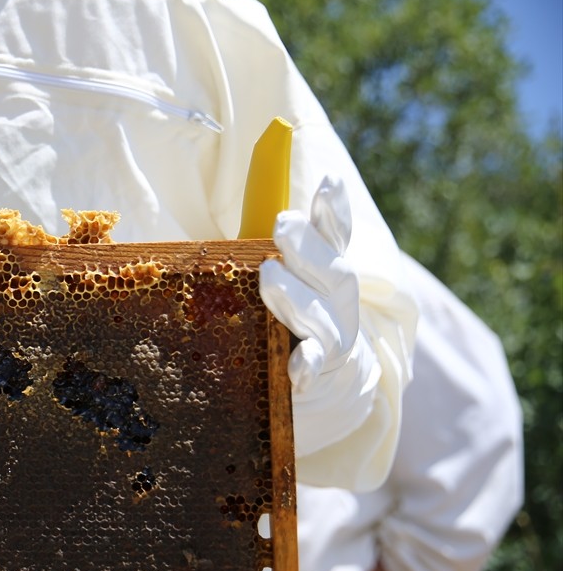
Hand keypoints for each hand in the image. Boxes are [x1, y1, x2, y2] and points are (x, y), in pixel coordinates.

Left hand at [260, 176, 379, 456]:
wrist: (317, 387)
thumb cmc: (281, 315)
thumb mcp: (273, 276)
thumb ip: (258, 242)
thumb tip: (233, 190)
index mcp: (325, 270)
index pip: (335, 236)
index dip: (335, 211)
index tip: (327, 183)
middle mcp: (337, 302)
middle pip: (333, 272)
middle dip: (308, 247)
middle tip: (282, 226)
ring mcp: (332, 338)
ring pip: (321, 317)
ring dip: (297, 297)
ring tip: (270, 277)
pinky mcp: (317, 375)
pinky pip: (313, 369)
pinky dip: (306, 366)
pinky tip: (298, 367)